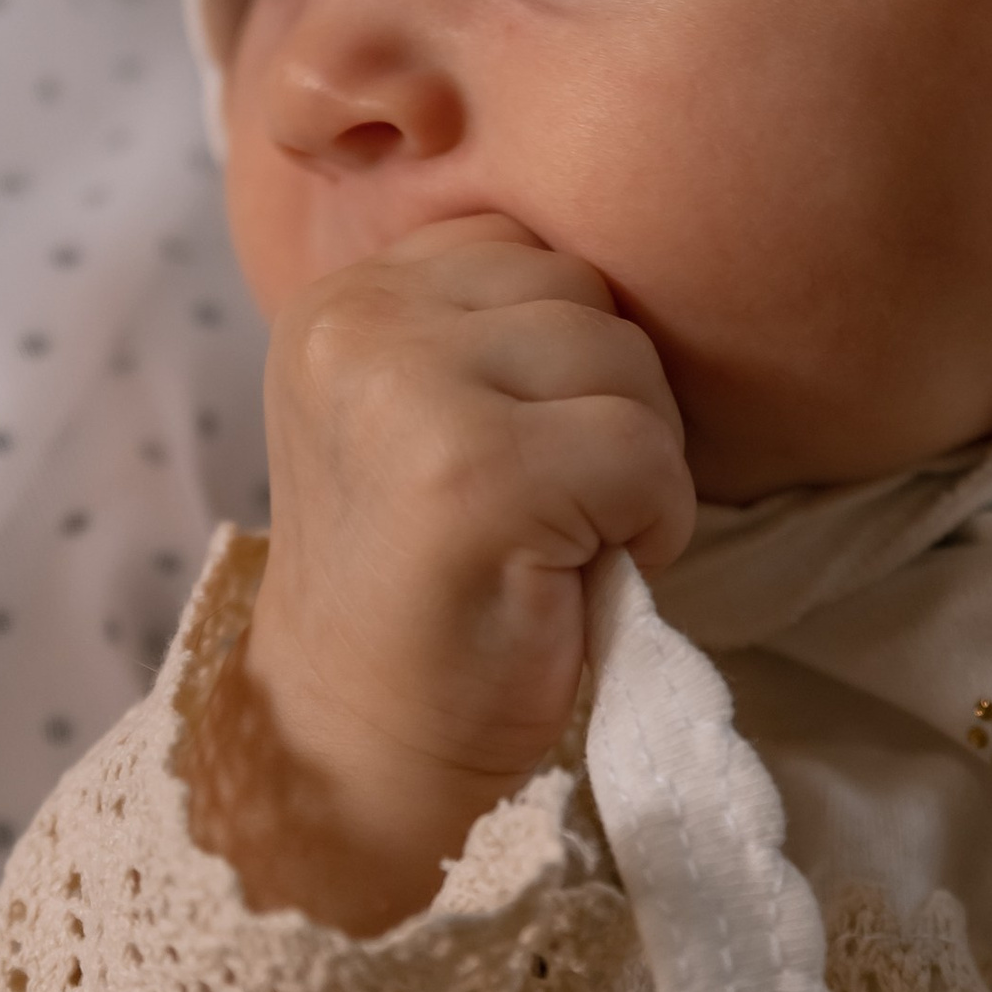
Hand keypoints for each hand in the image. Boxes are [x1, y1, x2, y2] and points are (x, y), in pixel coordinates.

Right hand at [194, 214, 692, 928]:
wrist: (365, 753)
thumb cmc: (430, 591)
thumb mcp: (423, 413)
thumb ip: (485, 323)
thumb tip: (645, 238)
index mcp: (341, 298)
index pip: (525, 245)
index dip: (561, 358)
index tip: (516, 457)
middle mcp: (355, 324)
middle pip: (584, 290)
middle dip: (606, 402)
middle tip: (554, 509)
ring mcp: (407, 393)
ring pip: (624, 361)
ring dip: (635, 464)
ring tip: (562, 539)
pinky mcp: (473, 474)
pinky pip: (643, 452)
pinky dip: (651, 521)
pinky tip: (581, 574)